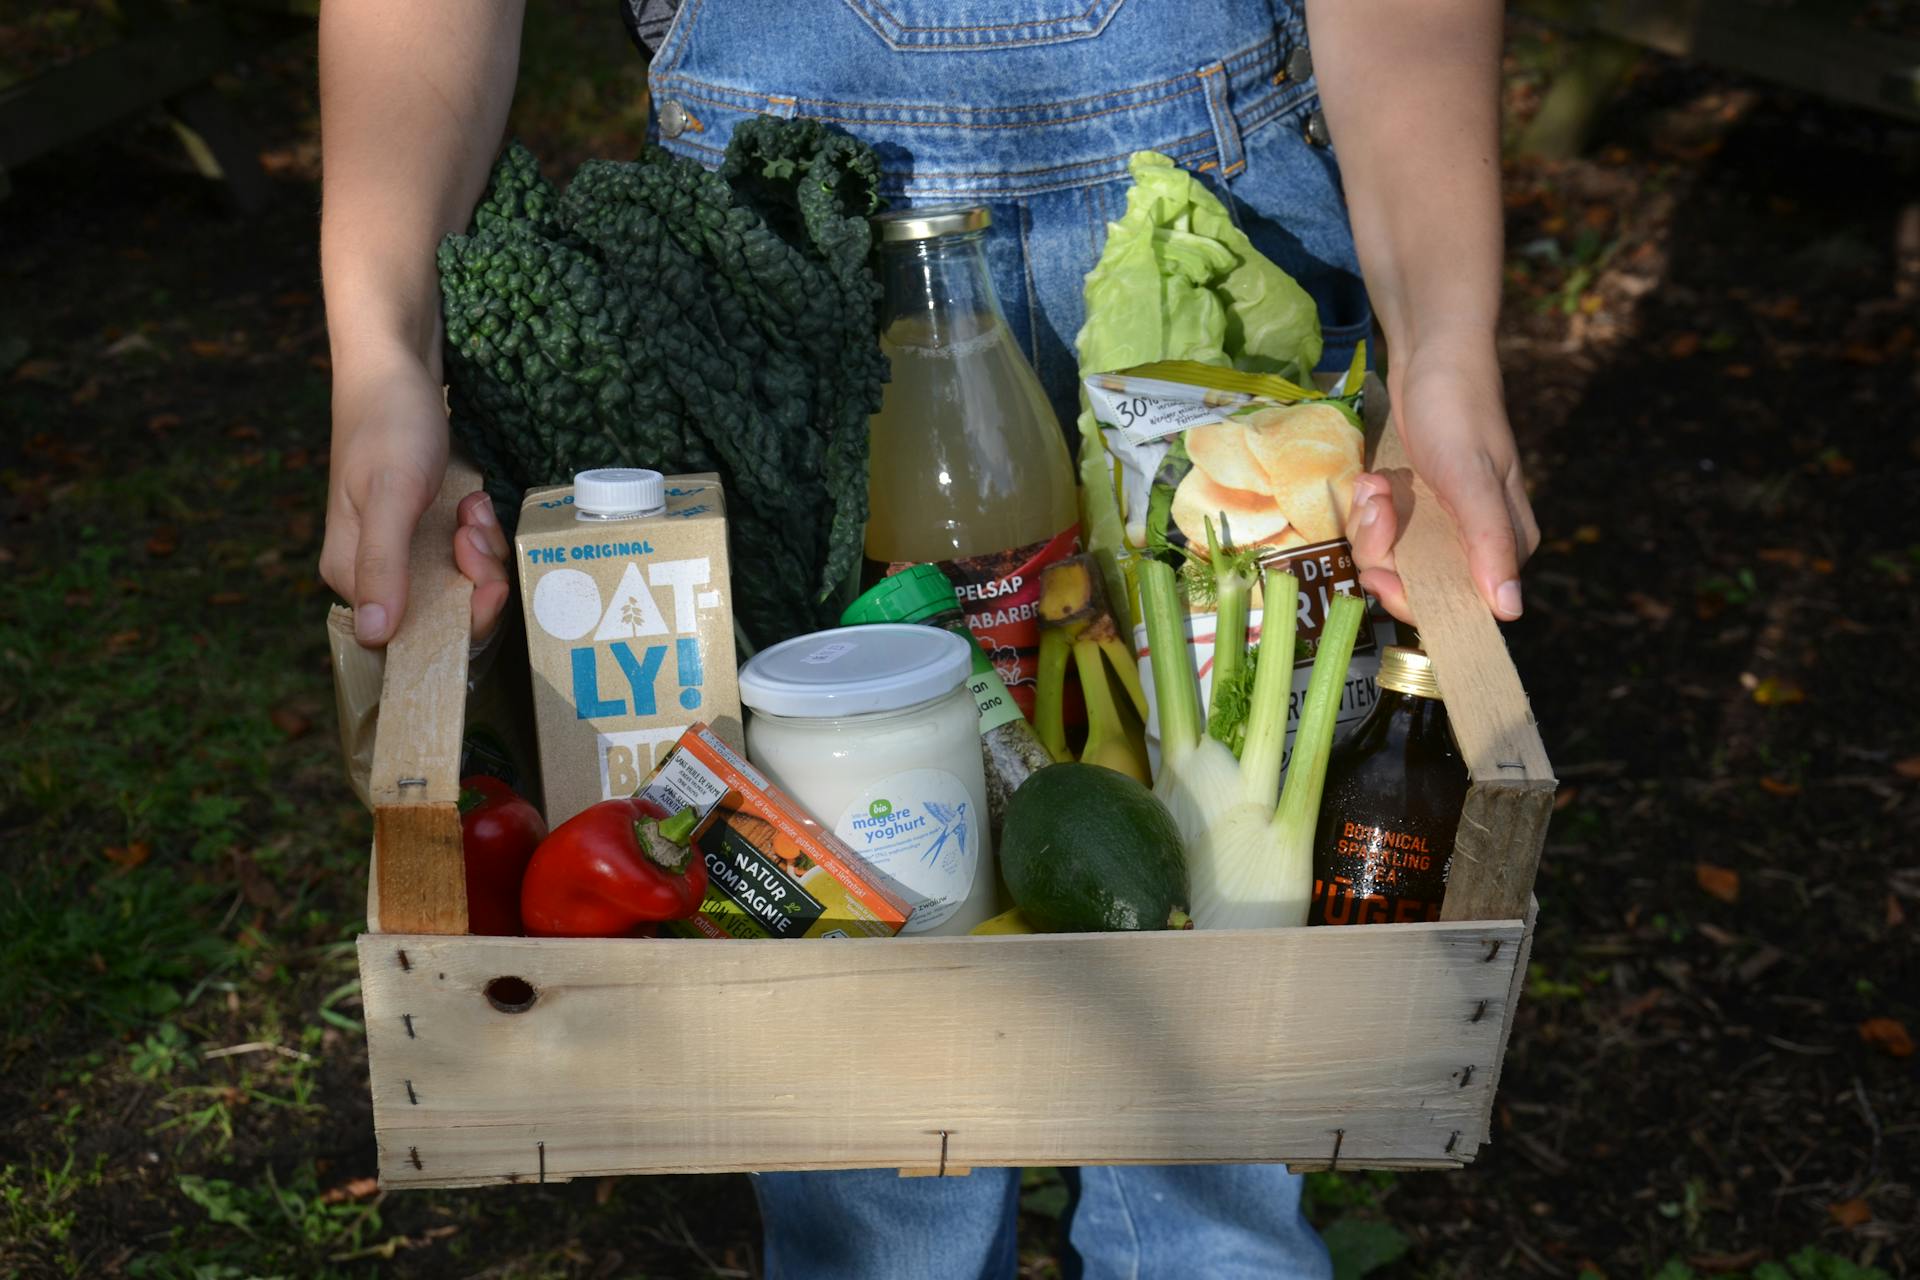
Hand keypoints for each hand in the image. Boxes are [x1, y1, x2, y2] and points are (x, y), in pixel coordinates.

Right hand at [319, 353, 509, 645]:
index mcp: (351, 574)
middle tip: (474, 523)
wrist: (396, 367)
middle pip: (447, 613)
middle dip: (478, 574)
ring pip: (463, 583)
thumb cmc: (387, 424)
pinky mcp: (427, 533)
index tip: (481, 567)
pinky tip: (473, 500)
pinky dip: (481, 531)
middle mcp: (375, 572)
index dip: (463, 613)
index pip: (415, 634)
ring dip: (483, 546)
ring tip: (472, 505)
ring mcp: (404, 552)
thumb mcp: (390, 494)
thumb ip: (383, 565)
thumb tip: (373, 635)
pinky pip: (468, 556)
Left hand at [1347, 348, 1538, 623]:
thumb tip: (1510, 610)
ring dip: (1370, 523)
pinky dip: (1368, 510)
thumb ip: (1489, 542)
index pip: (1456, 607)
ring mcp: (1441, 527)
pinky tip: (1374, 478)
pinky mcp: (1413, 510)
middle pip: (1414, 586)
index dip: (1412, 598)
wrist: (1430, 355)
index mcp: (1505, 546)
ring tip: (1377, 482)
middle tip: (1378, 502)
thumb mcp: (1471, 478)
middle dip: (1382, 550)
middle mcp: (1476, 545)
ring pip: (1390, 559)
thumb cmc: (1457, 411)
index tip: (1383, 571)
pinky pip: (1379, 534)